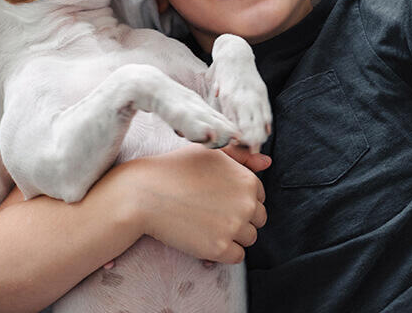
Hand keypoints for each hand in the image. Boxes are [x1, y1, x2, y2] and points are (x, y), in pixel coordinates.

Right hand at [120, 143, 268, 263]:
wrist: (144, 194)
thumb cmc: (175, 169)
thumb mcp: (210, 153)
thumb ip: (241, 156)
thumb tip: (267, 163)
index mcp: (248, 180)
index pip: (258, 198)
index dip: (238, 200)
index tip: (218, 199)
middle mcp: (247, 204)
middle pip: (257, 220)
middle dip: (239, 219)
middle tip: (211, 213)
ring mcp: (234, 227)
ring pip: (248, 239)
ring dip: (232, 236)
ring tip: (205, 224)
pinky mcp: (220, 248)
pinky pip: (236, 257)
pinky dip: (223, 252)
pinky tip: (204, 238)